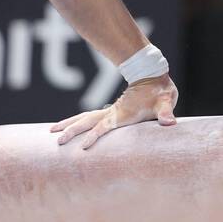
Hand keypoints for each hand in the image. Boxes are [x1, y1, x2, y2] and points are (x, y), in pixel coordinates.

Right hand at [50, 73, 178, 148]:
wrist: (153, 75)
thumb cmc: (160, 91)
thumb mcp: (165, 101)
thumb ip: (166, 112)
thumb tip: (169, 122)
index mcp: (123, 113)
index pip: (105, 126)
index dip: (94, 136)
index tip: (82, 147)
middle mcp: (113, 112)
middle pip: (87, 121)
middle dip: (72, 131)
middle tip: (57, 141)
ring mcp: (111, 112)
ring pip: (85, 118)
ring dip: (69, 124)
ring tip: (52, 132)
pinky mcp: (112, 112)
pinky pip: (91, 118)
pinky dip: (78, 122)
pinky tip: (70, 128)